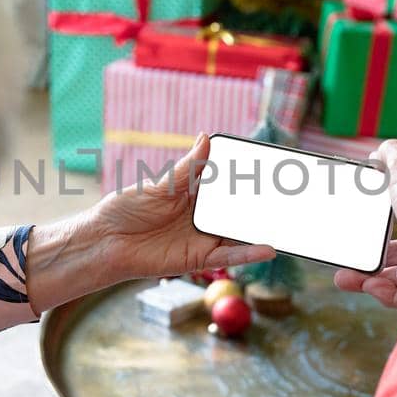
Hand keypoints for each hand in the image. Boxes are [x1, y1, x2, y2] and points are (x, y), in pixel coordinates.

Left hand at [25, 135, 273, 312]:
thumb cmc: (126, 208)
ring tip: (290, 223)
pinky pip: (228, 257)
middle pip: (238, 209)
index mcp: (194, 193)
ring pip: (239, 234)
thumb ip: (188, 168)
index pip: (227, 183)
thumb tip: (206, 137)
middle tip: (292, 195)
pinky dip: (249, 254)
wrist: (105, 242)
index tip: (273, 167)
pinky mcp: (198, 259)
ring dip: (262, 230)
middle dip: (263, 204)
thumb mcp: (159, 185)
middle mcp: (202, 215)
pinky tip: (269, 249)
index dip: (248, 176)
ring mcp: (202, 238)